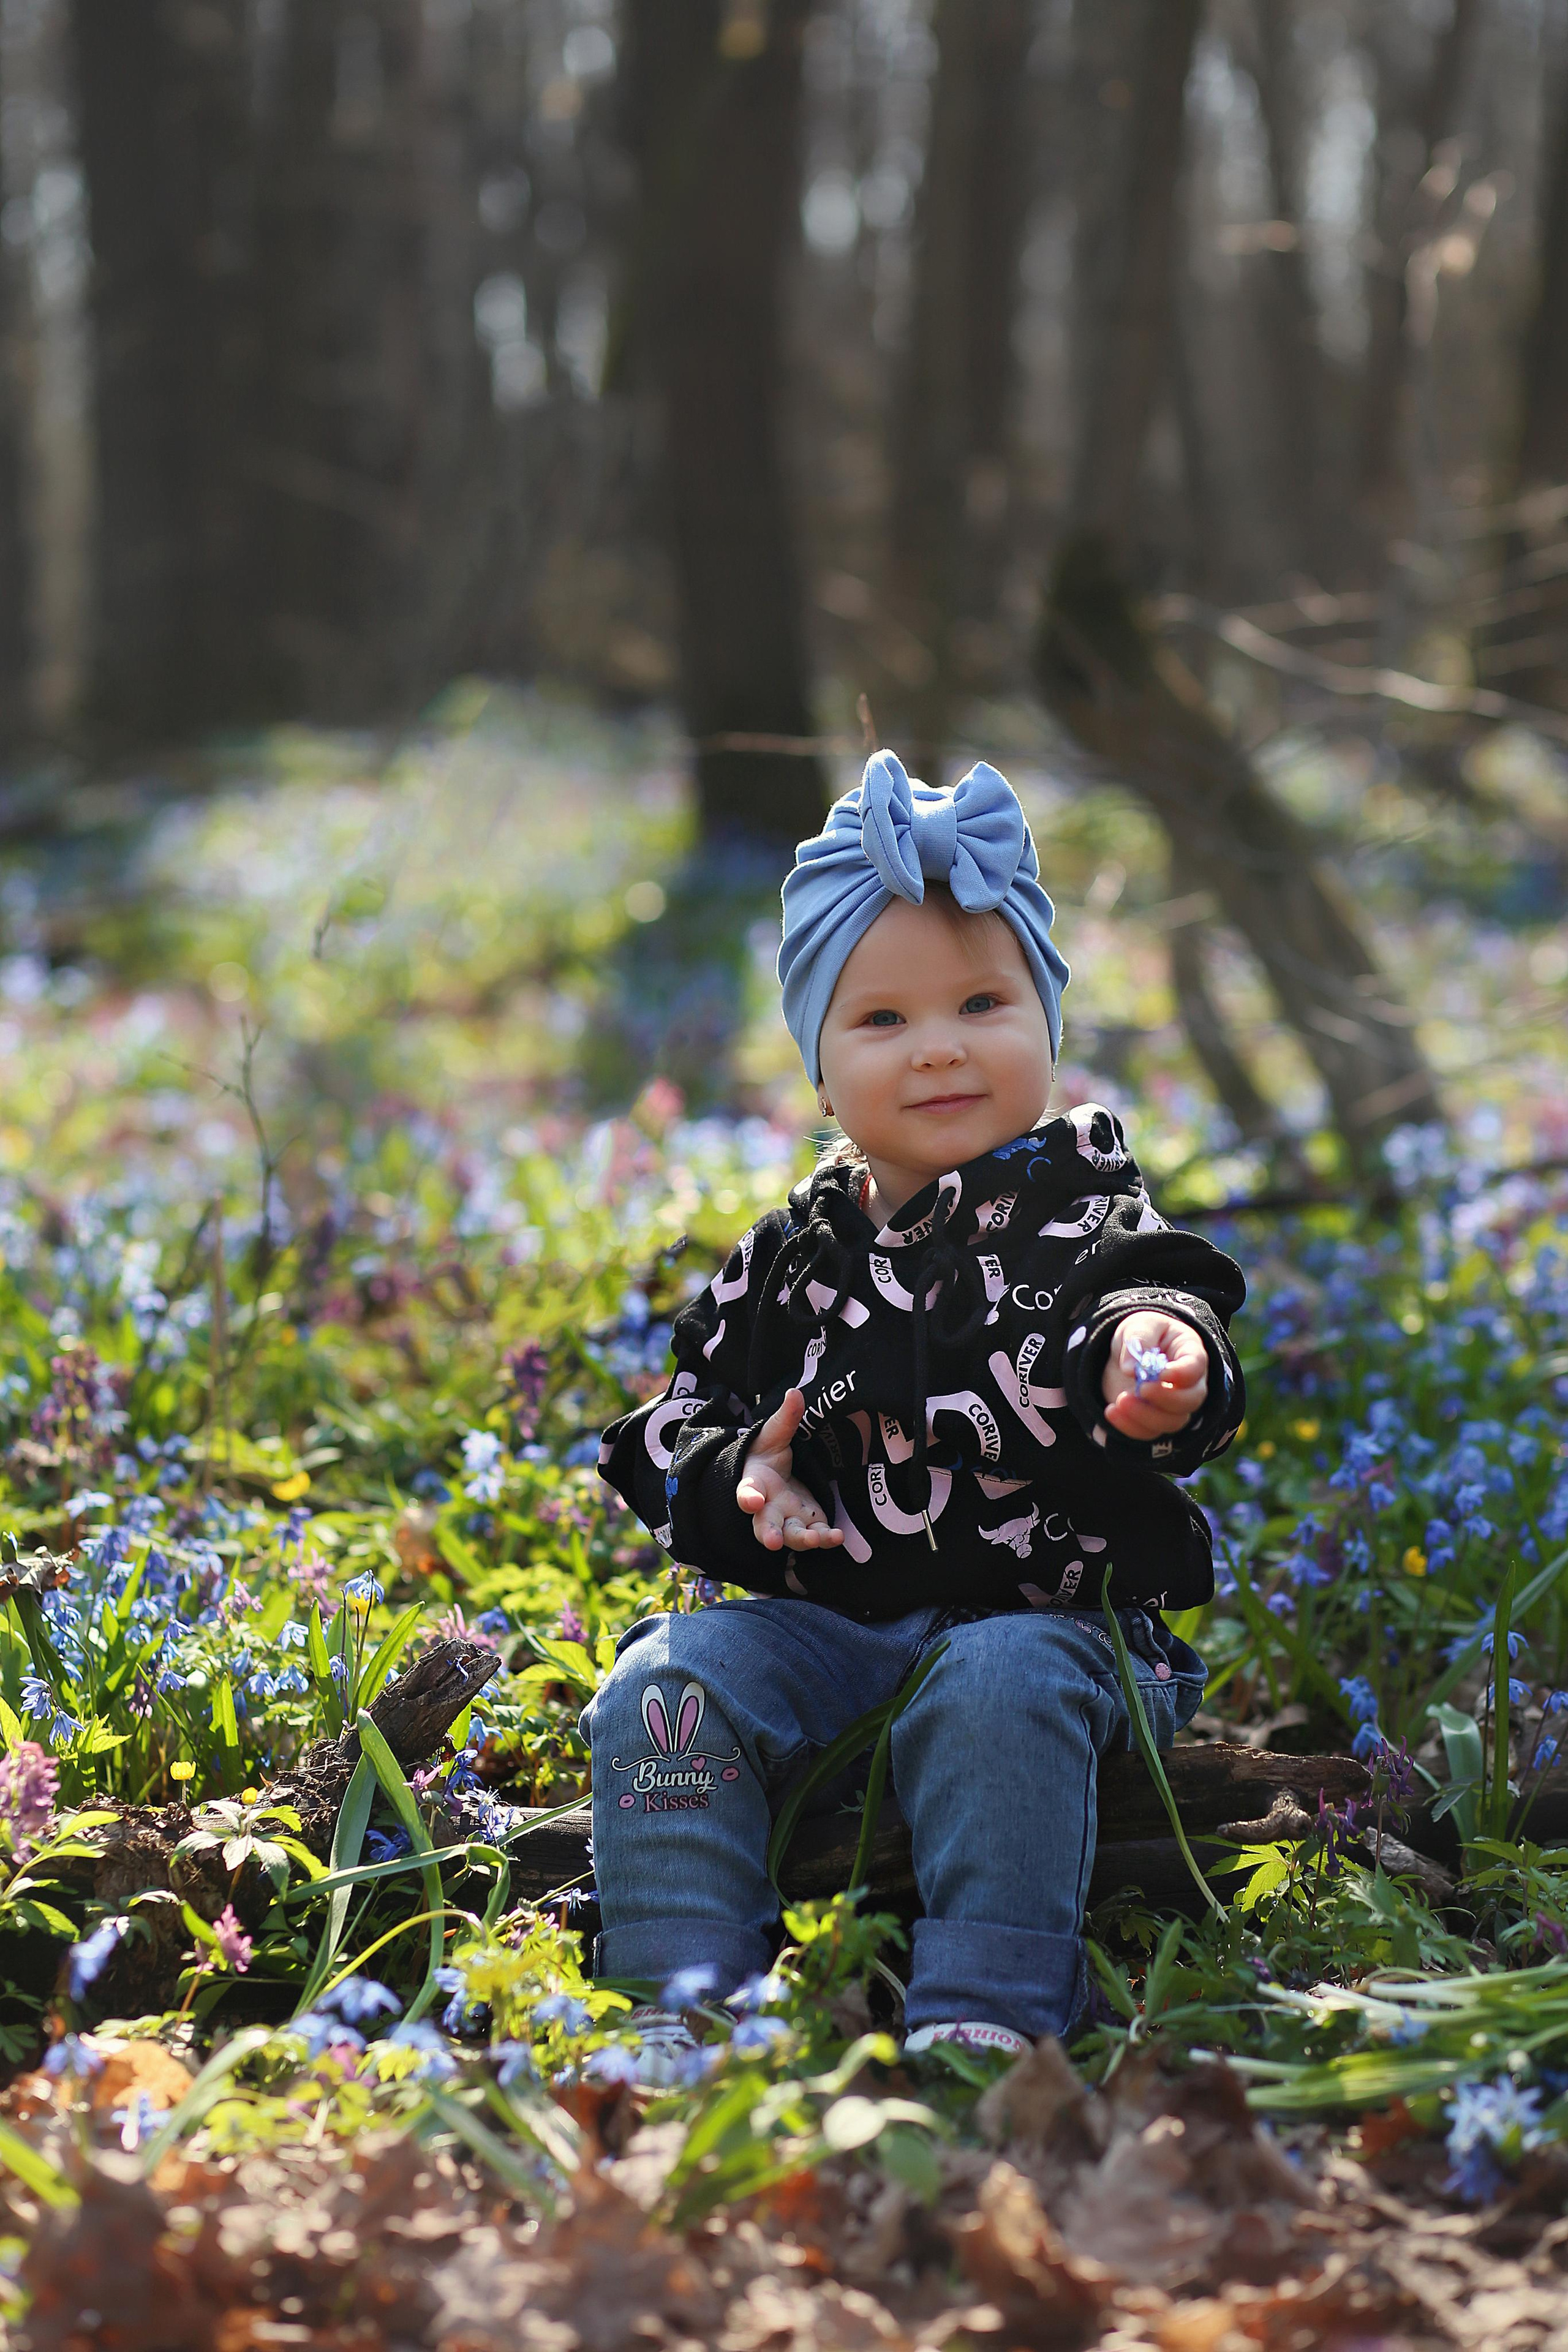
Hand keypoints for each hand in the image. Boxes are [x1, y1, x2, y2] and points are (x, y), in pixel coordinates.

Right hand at [736, 1388, 844, 1552]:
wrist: (774, 1476)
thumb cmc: (767, 1454)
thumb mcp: (774, 1434)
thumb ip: (785, 1418)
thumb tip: (795, 1392)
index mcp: (755, 1483)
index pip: (747, 1491)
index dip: (748, 1497)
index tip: (752, 1501)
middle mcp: (768, 1507)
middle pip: (764, 1524)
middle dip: (768, 1533)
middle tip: (773, 1541)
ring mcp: (787, 1519)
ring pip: (791, 1536)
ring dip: (803, 1540)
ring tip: (817, 1540)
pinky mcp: (807, 1523)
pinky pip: (815, 1536)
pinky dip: (825, 1539)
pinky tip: (837, 1537)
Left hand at [1102, 1311, 1208, 1440]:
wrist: (1127, 1354)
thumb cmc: (1141, 1334)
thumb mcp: (1138, 1324)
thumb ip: (1139, 1338)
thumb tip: (1131, 1369)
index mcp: (1189, 1353)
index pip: (1195, 1366)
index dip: (1182, 1374)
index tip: (1161, 1373)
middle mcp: (1188, 1384)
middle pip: (1191, 1400)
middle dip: (1166, 1398)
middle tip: (1142, 1389)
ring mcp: (1173, 1406)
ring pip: (1172, 1422)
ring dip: (1145, 1416)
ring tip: (1119, 1401)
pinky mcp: (1154, 1420)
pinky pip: (1149, 1433)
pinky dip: (1130, 1427)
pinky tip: (1111, 1412)